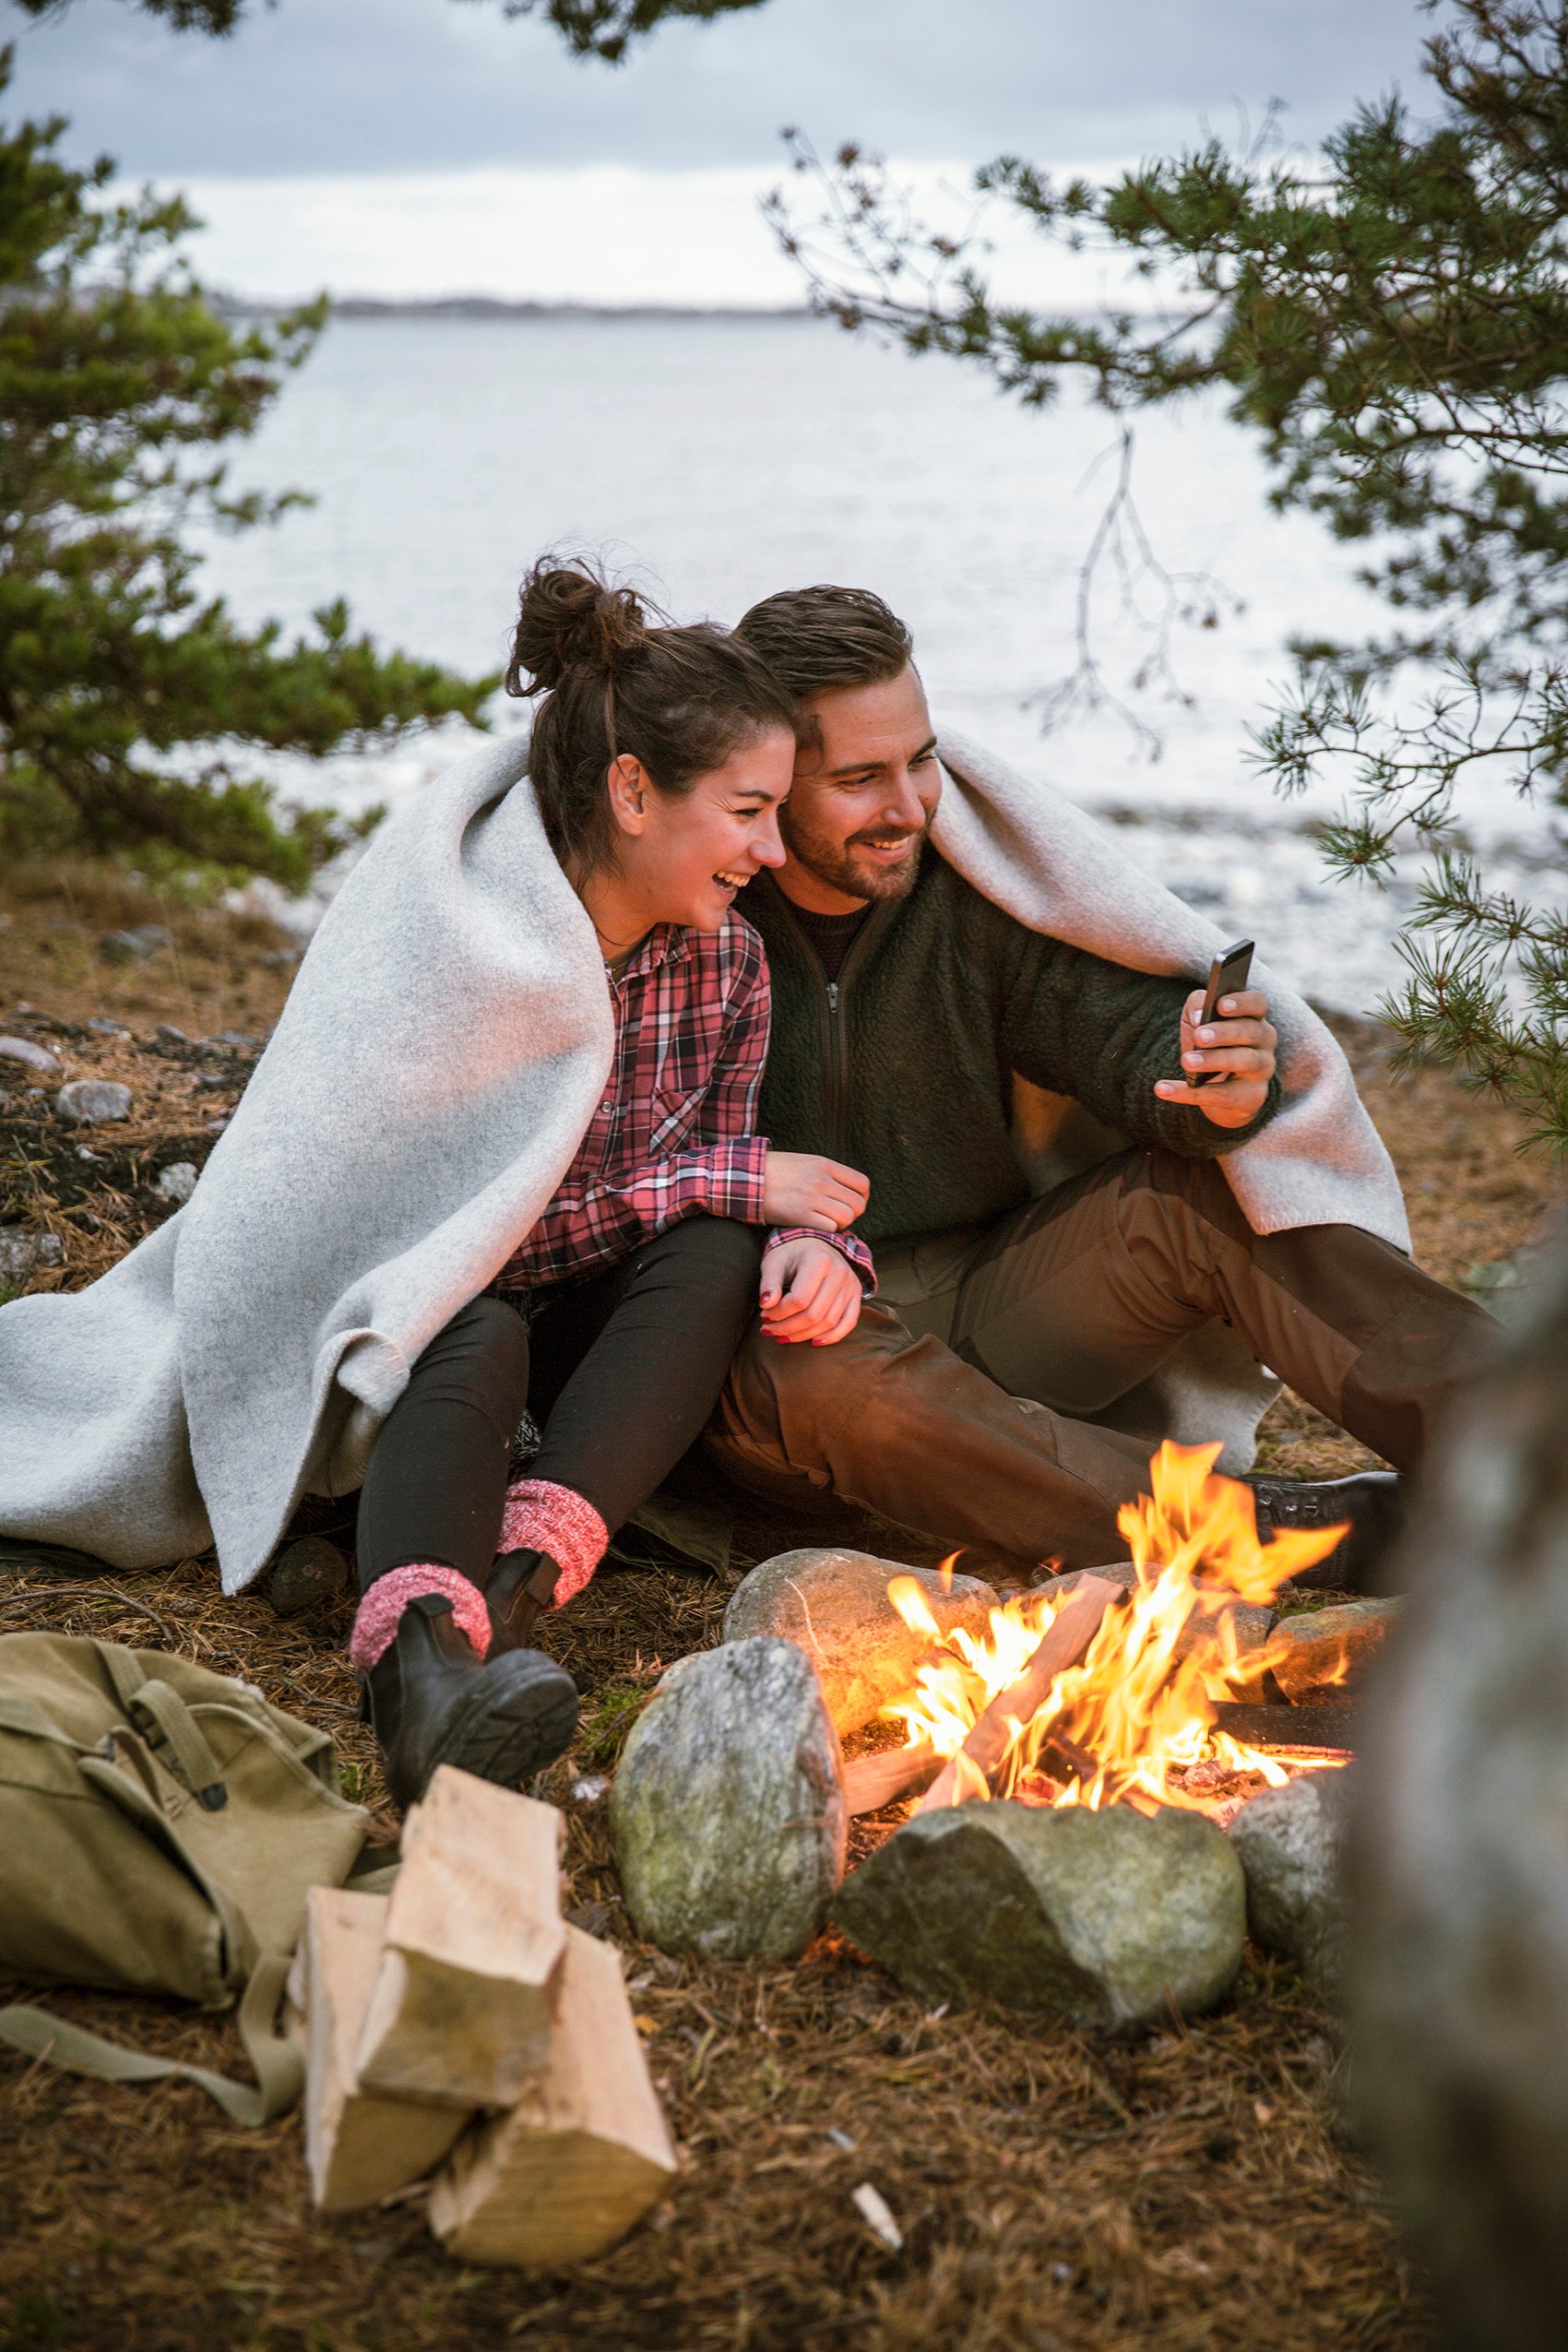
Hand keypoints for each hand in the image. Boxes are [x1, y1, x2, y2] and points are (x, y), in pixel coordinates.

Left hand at [759, 1236, 863, 1345]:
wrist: (814, 1244)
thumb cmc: (791, 1254)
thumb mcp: (774, 1262)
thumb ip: (769, 1282)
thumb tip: (766, 1305)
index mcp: (819, 1260)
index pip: (799, 1299)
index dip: (779, 1313)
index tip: (764, 1315)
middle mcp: (840, 1272)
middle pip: (814, 1314)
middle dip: (788, 1328)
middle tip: (769, 1330)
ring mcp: (851, 1285)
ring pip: (829, 1322)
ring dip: (804, 1335)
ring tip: (783, 1336)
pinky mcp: (855, 1295)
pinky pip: (848, 1323)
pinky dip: (832, 1337)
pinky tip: (813, 1341)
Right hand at [761, 1149, 869, 1232]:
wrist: (747, 1178)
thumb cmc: (775, 1172)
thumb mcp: (805, 1162)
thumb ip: (827, 1174)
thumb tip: (846, 1192)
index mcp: (825, 1165)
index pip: (863, 1184)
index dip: (860, 1198)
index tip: (849, 1204)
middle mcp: (822, 1180)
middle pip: (858, 1204)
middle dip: (851, 1215)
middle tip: (836, 1217)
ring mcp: (813, 1197)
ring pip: (847, 1217)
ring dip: (839, 1225)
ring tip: (825, 1222)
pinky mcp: (801, 1214)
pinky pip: (829, 1228)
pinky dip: (825, 1231)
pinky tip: (814, 1227)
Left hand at [1154, 987, 1277, 1128]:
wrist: (1216, 1088)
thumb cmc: (1209, 1044)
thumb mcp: (1197, 1020)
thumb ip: (1197, 1005)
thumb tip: (1199, 1015)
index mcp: (1254, 1017)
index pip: (1257, 1003)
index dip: (1242, 1003)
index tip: (1220, 1005)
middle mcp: (1265, 1041)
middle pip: (1250, 1031)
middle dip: (1223, 1033)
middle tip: (1199, 1036)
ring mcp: (1262, 1070)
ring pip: (1244, 1062)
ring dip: (1213, 1061)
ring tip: (1187, 1062)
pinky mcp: (1251, 1097)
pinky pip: (1222, 1095)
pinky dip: (1191, 1094)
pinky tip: (1164, 1089)